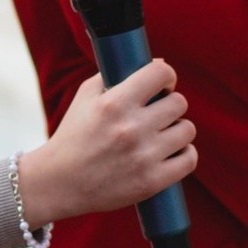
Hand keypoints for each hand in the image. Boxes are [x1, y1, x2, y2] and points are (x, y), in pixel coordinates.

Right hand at [15, 59, 196, 226]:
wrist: (58, 183)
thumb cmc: (73, 137)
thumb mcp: (84, 98)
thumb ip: (114, 75)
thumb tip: (159, 63)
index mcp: (113, 104)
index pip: (161, 73)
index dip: (167, 76)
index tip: (163, 85)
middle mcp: (130, 129)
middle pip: (179, 103)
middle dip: (170, 104)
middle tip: (158, 113)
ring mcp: (142, 156)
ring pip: (187, 130)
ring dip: (177, 130)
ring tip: (162, 135)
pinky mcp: (151, 181)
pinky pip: (189, 159)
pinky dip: (184, 154)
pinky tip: (171, 153)